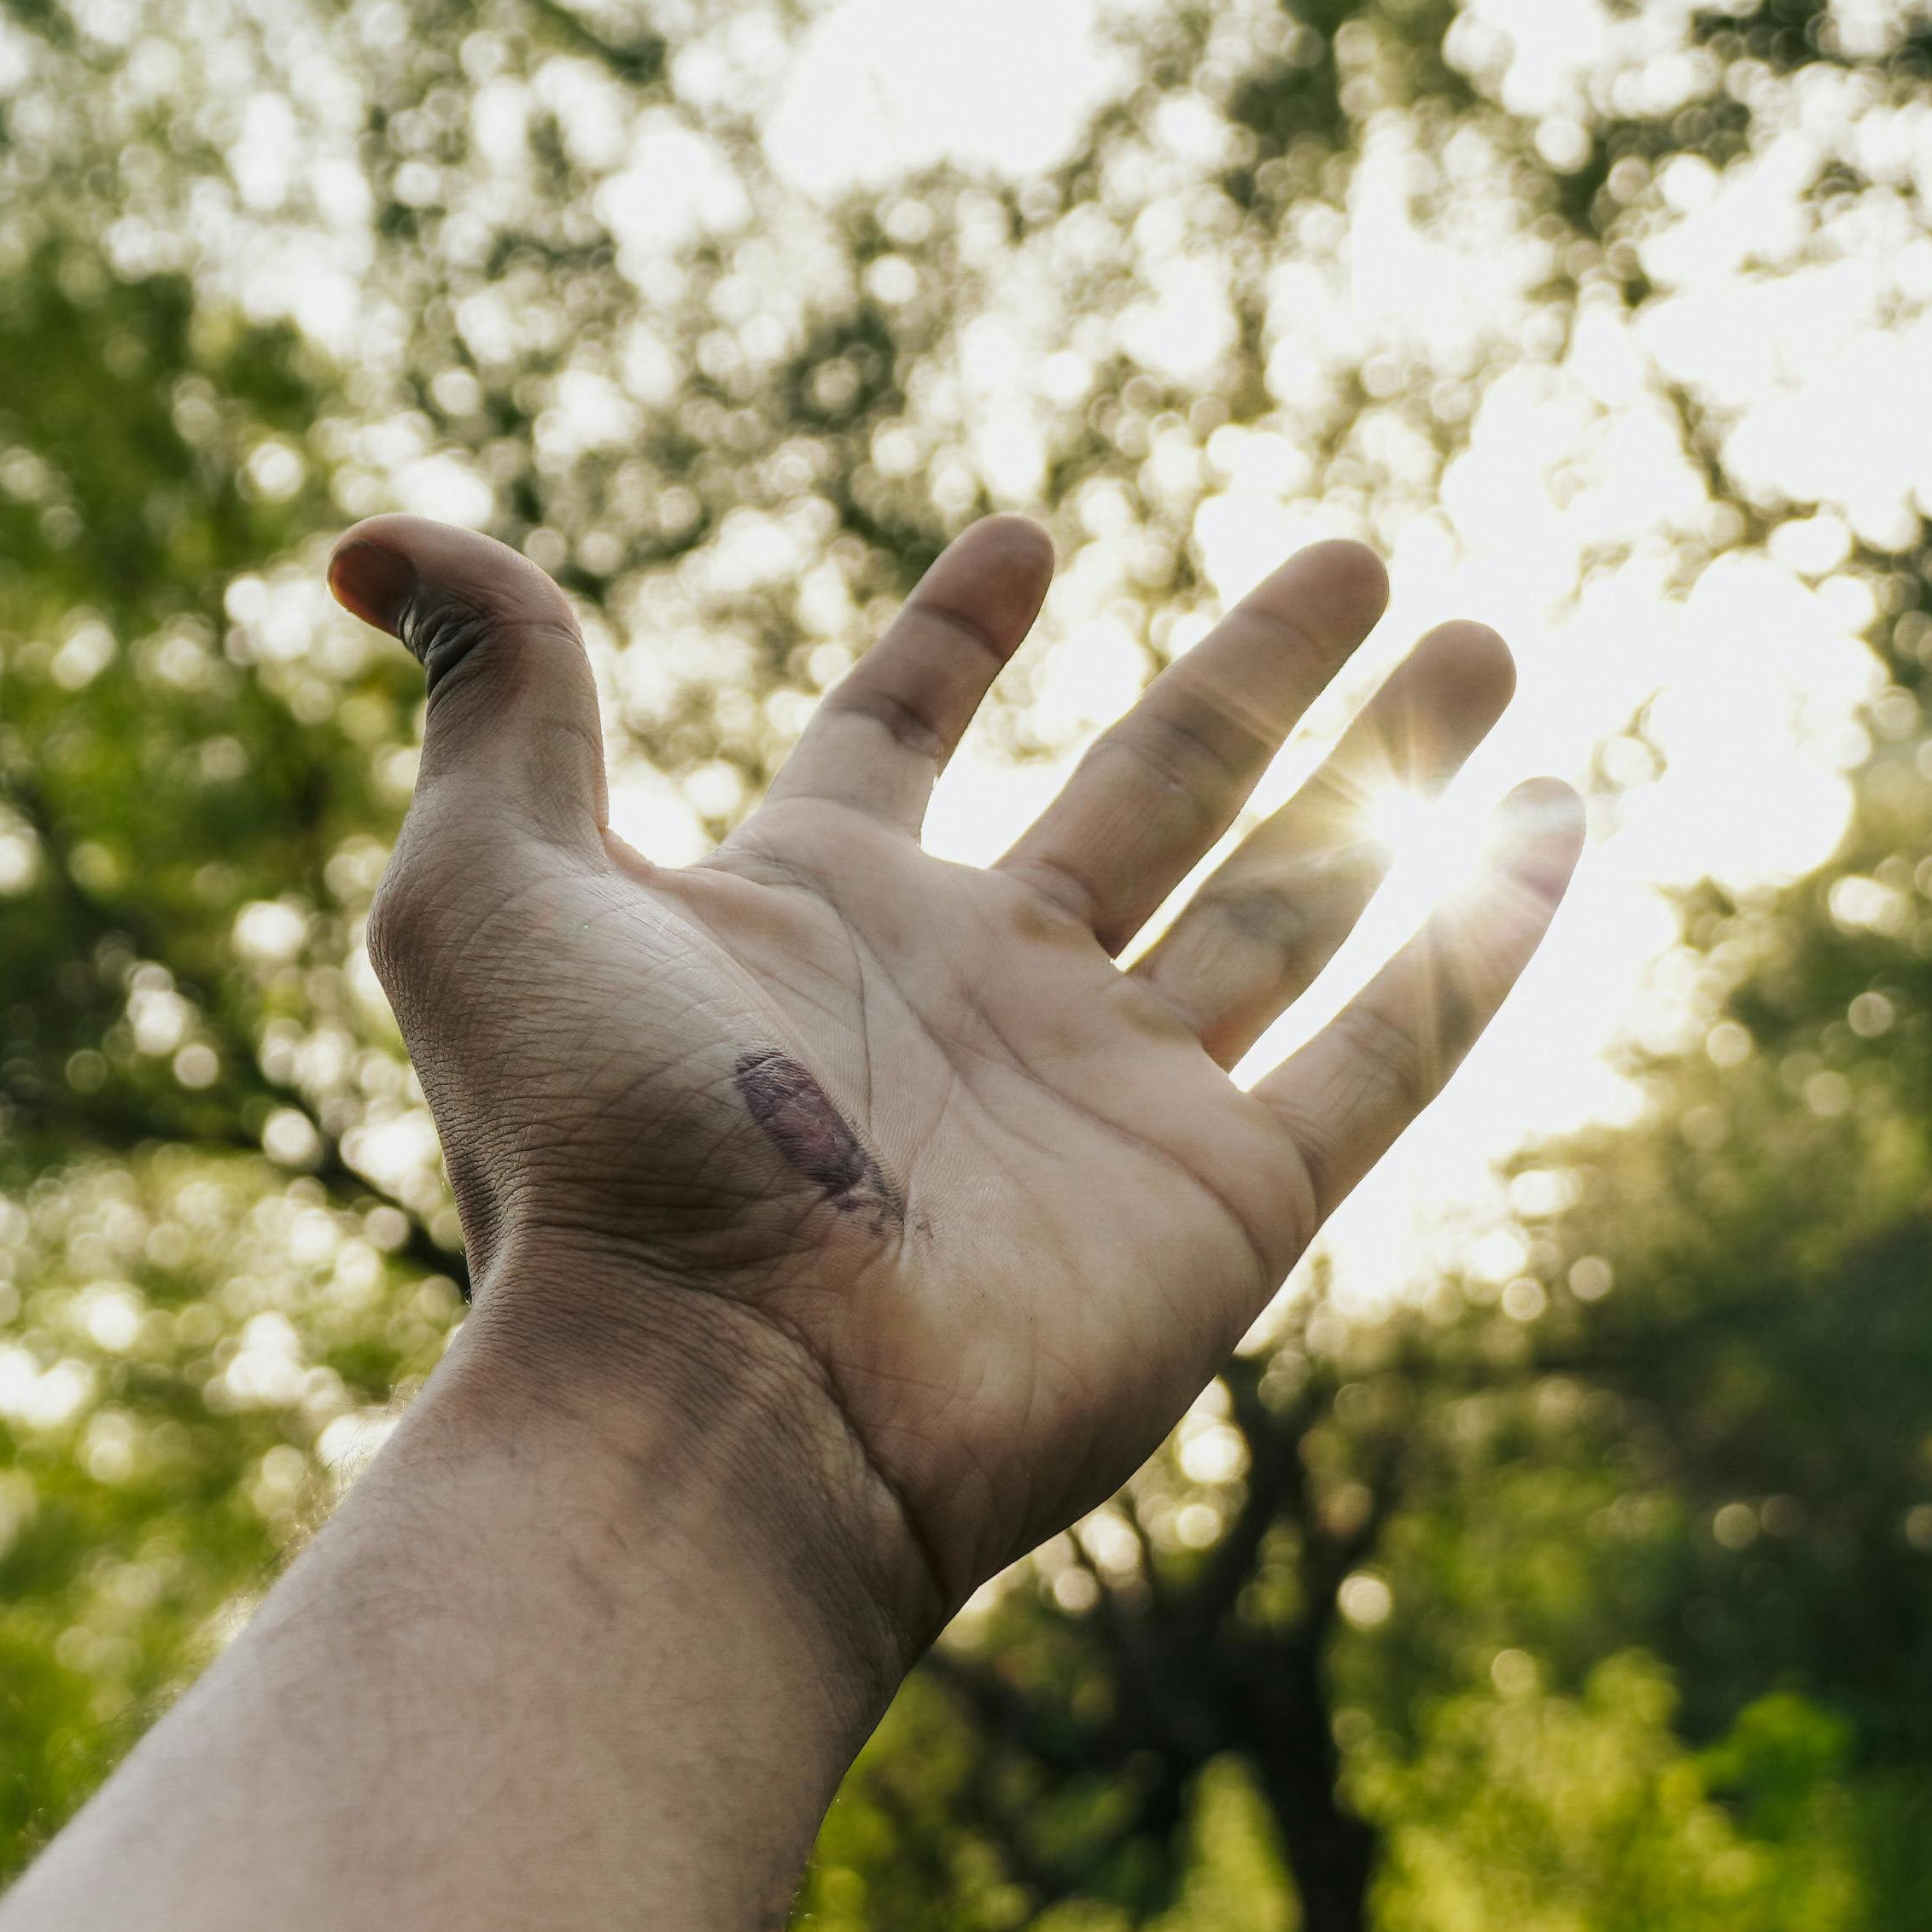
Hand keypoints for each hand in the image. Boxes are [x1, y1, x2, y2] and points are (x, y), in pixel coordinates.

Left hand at [330, 513, 1581, 1665]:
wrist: (718, 1396)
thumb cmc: (591, 1152)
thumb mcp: (487, 882)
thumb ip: (494, 692)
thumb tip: (371, 535)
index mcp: (815, 913)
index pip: (903, 743)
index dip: (953, 643)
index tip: (1021, 540)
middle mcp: (978, 997)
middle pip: (1153, 797)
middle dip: (1258, 679)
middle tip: (1359, 558)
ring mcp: (1115, 1102)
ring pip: (1293, 900)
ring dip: (1395, 771)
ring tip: (1490, 644)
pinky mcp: (1230, 1203)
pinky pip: (1391, 1045)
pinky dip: (1483, 932)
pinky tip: (1560, 818)